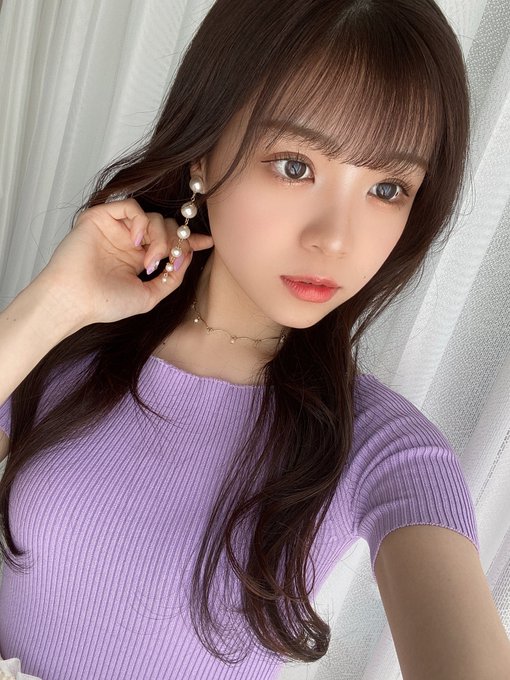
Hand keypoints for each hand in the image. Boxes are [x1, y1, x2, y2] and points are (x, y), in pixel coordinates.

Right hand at [35, 198, 213, 326]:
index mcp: (138, 259)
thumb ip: (171, 279)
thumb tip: (186, 258)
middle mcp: (129, 241)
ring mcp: (116, 229)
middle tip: (166, 260)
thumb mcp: (149, 296)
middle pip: (166, 227)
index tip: (208, 242)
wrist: (76, 300)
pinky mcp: (101, 216)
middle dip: (174, 242)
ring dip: (159, 237)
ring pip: (153, 216)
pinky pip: (131, 205)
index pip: (168, 242)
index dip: (188, 240)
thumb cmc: (106, 303)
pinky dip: (142, 221)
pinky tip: (137, 241)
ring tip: (148, 260)